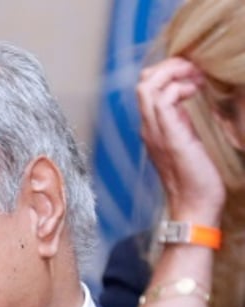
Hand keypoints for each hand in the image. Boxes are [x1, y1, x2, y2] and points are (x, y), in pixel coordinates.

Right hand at [136, 57, 225, 223]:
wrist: (195, 206)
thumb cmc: (197, 178)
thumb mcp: (188, 142)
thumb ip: (183, 123)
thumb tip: (191, 103)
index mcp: (154, 128)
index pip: (147, 87)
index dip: (168, 72)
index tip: (193, 74)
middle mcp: (149, 128)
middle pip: (143, 82)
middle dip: (169, 66)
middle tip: (194, 70)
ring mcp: (156, 132)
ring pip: (148, 86)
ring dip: (173, 73)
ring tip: (195, 77)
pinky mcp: (169, 136)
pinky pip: (163, 100)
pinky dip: (180, 88)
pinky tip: (196, 92)